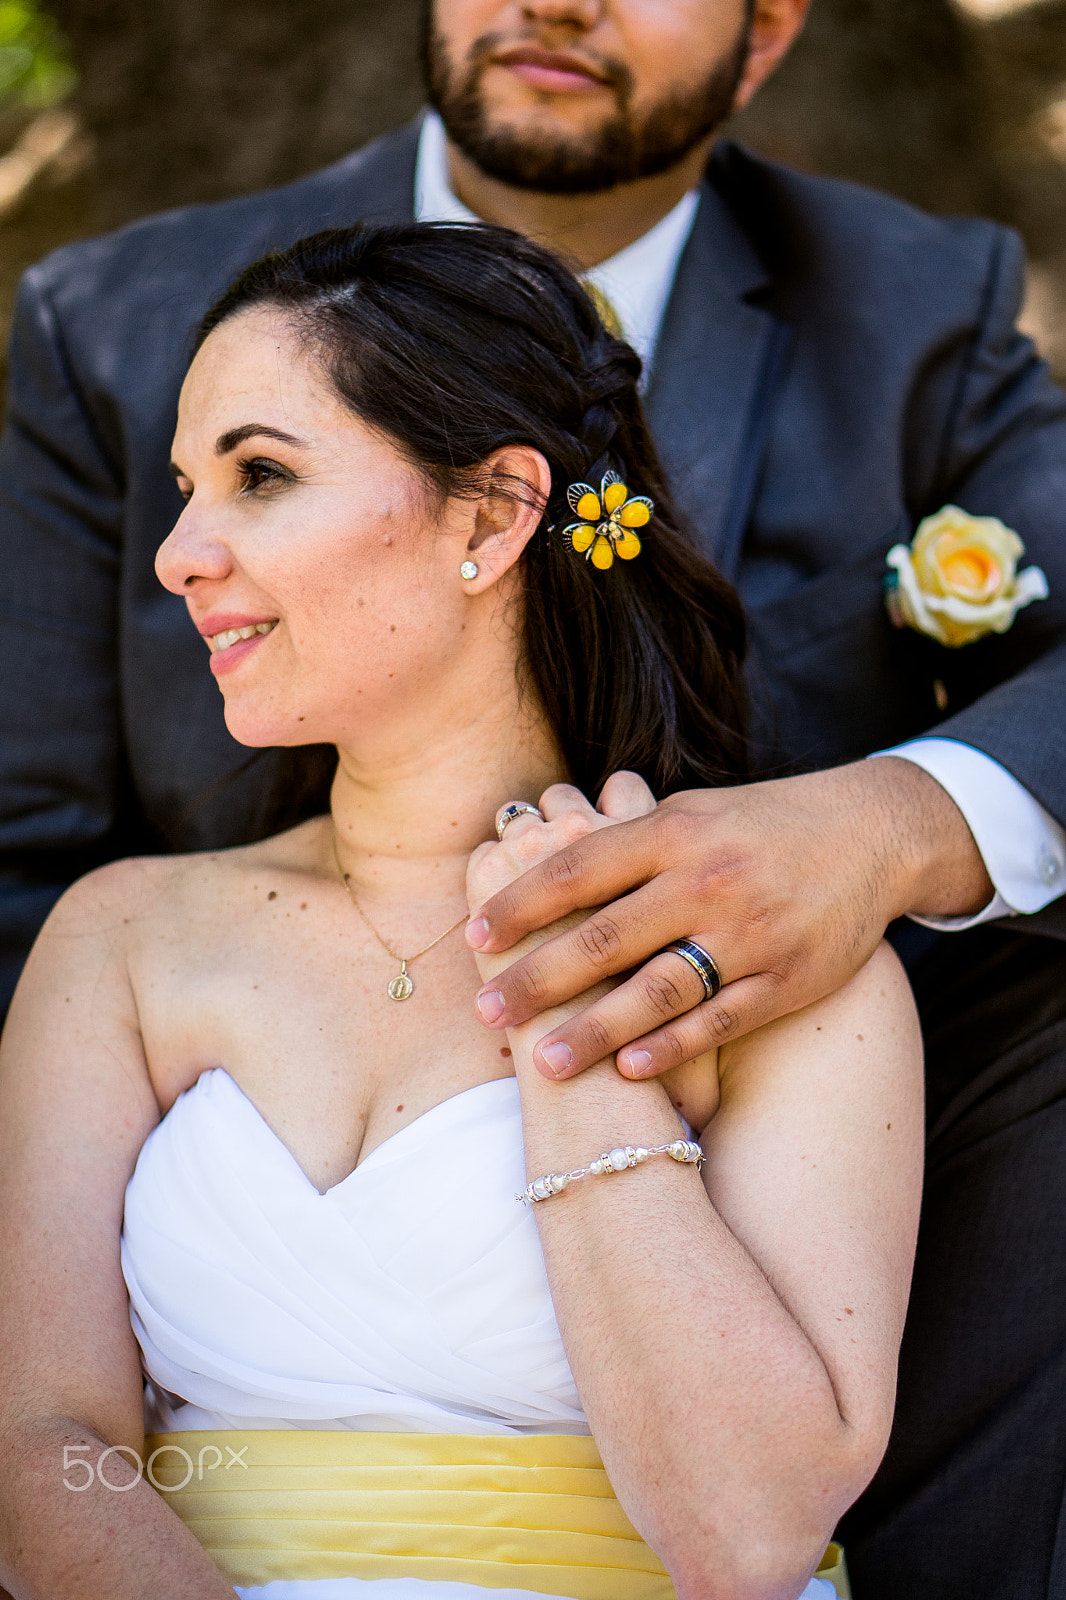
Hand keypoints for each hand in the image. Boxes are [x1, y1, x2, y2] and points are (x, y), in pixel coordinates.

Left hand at [466, 758, 992, 1079]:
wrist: (875, 834)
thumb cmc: (761, 824)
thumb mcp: (693, 811)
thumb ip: (626, 838)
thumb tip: (540, 858)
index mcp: (674, 830)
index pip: (580, 868)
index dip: (522, 902)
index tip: (474, 935)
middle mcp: (707, 880)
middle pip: (606, 935)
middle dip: (539, 977)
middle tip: (486, 1010)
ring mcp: (749, 932)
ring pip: (659, 989)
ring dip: (596, 1029)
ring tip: (545, 1063)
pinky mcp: (786, 979)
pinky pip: (720, 1020)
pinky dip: (672, 1047)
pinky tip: (630, 1070)